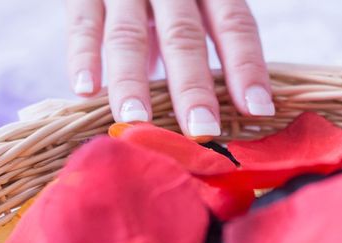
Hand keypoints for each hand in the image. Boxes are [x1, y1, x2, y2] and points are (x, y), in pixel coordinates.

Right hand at [66, 0, 274, 137]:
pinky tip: (86, 90)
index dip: (247, 68)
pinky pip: (83, 22)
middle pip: (184, 37)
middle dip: (193, 87)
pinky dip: (83, 55)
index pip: (235, 26)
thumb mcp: (192, 8)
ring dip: (132, 81)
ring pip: (128, 35)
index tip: (258, 111)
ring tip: (137, 121)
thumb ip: (198, 46)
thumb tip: (213, 112)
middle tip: (201, 131)